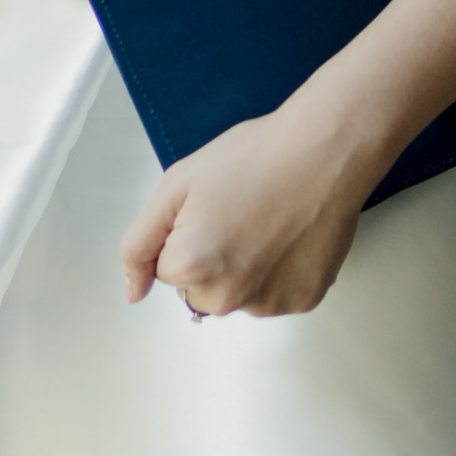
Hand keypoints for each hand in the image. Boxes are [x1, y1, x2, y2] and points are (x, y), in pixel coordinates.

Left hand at [117, 97, 390, 319]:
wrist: (322, 152)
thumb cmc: (254, 158)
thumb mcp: (176, 185)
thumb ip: (139, 244)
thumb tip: (133, 293)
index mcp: (191, 266)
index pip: (165, 269)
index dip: (183, 234)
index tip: (210, 208)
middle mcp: (229, 297)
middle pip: (198, 291)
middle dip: (208, 260)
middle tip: (236, 215)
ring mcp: (269, 303)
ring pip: (236, 296)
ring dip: (242, 271)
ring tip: (265, 223)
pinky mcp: (302, 301)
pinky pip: (273, 295)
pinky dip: (276, 274)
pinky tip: (287, 238)